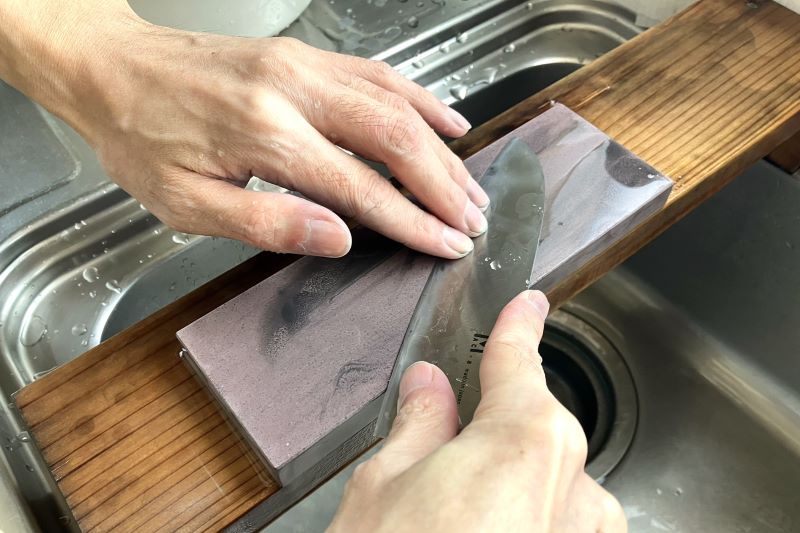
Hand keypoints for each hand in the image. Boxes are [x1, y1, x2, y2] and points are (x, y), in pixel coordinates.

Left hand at [0, 1, 488, 258]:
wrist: (113, 70)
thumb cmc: (142, 139)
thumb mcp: (186, 203)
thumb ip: (267, 222)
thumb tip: (340, 239)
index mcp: (264, 134)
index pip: (360, 186)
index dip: (412, 221)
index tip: (447, 244)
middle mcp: (294, 90)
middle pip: (394, 136)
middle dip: (443, 185)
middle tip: (473, 220)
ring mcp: (304, 65)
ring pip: (396, 103)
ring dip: (441, 148)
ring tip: (469, 187)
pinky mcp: (306, 55)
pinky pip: (379, 74)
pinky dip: (421, 99)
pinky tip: (447, 121)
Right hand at [329, 291, 626, 532]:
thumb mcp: (384, 487)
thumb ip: (419, 423)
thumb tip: (428, 386)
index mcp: (525, 439)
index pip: (521, 357)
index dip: (520, 323)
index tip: (528, 303)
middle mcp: (575, 482)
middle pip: (534, 423)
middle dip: (492, 424)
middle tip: (436, 450)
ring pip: (549, 477)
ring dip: (511, 480)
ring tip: (451, 518)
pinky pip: (561, 520)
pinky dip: (528, 518)